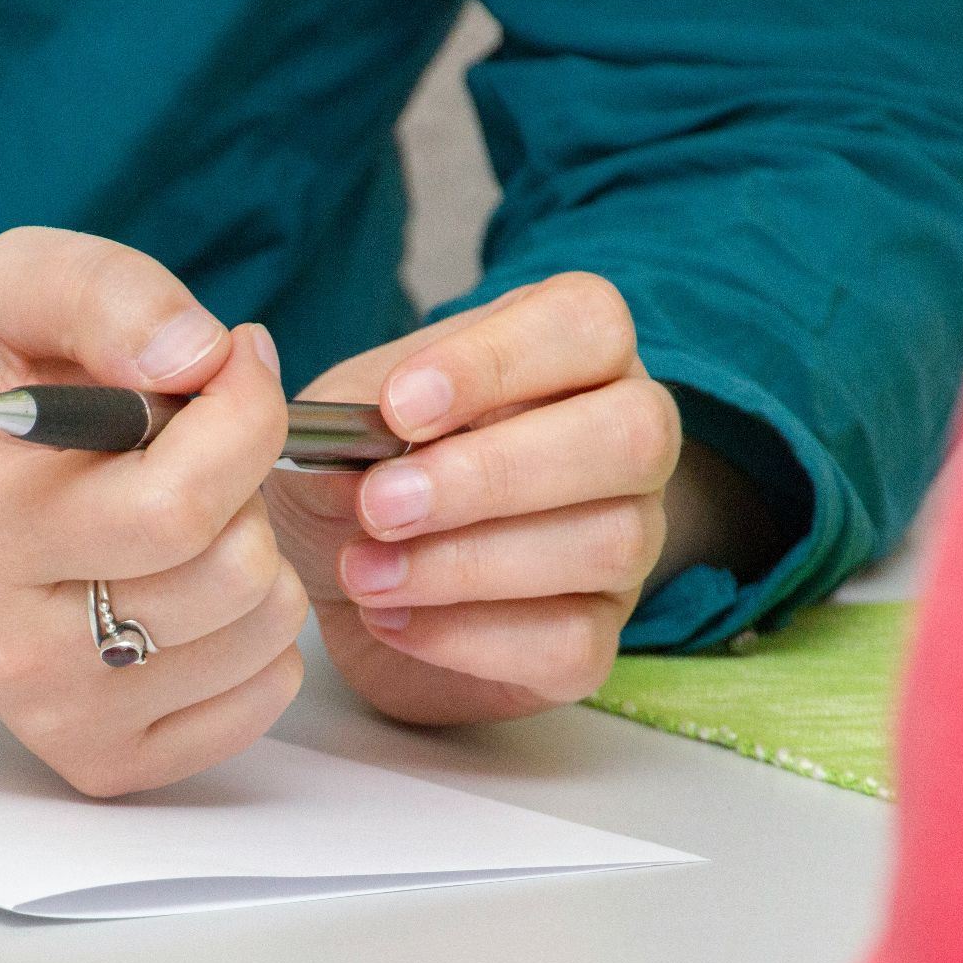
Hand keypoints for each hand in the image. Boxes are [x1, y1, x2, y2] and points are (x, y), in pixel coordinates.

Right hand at [0, 229, 308, 793]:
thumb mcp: (8, 292)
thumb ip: (105, 291)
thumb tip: (200, 355)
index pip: (181, 500)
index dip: (244, 413)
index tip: (227, 368)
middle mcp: (7, 642)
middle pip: (232, 572)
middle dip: (245, 486)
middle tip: (193, 452)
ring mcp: (54, 713)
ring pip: (262, 633)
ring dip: (253, 554)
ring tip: (181, 519)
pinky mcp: (100, 760)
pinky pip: (261, 696)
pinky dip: (254, 632)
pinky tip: (187, 587)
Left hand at [265, 273, 680, 722]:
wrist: (337, 584)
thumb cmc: (350, 477)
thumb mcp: (329, 429)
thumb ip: (347, 425)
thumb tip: (365, 459)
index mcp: (563, 354)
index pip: (585, 321)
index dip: (498, 362)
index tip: (398, 407)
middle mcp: (621, 441)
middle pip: (633, 433)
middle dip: (494, 473)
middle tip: (380, 505)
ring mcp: (626, 543)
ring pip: (608, 543)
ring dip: (465, 563)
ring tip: (362, 572)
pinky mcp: (596, 640)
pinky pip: (571, 641)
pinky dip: (467, 636)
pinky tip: (391, 619)